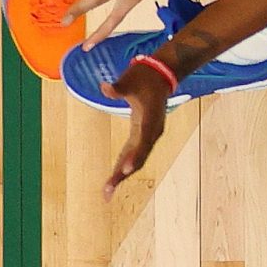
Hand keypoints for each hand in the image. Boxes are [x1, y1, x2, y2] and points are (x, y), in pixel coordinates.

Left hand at [101, 61, 171, 198]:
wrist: (162, 73)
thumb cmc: (144, 76)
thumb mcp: (130, 80)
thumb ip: (118, 88)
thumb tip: (104, 88)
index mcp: (150, 120)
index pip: (142, 141)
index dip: (134, 157)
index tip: (124, 171)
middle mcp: (152, 131)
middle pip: (138, 158)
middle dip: (122, 175)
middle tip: (106, 192)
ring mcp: (149, 134)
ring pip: (136, 159)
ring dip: (122, 175)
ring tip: (107, 191)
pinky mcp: (144, 134)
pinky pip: (134, 154)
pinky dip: (124, 165)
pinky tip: (114, 175)